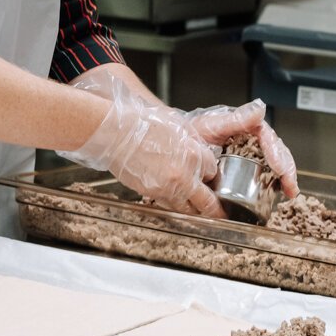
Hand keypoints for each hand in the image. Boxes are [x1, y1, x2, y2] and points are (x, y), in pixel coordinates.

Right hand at [60, 77, 220, 217]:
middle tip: (219, 213)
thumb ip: (193, 142)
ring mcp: (168, 187)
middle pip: (207, 201)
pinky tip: (171, 197)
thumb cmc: (142, 123)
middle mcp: (185, 175)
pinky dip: (172, 203)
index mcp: (194, 154)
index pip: (212, 171)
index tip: (208, 174)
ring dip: (192, 209)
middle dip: (215, 208)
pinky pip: (167, 204)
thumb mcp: (177, 125)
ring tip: (195, 210)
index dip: (210, 173)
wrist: (116, 132)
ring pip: (187, 208)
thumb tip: (200, 151)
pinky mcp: (151, 193)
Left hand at [185, 100, 299, 198]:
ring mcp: (249, 154)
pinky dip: (273, 184)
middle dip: (287, 169)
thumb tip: (260, 107)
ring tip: (289, 191)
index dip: (277, 154)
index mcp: (247, 126)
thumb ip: (236, 118)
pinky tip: (279, 193)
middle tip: (290, 185)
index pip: (269, 138)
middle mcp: (251, 140)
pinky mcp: (244, 168)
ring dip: (284, 178)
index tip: (280, 169)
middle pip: (277, 152)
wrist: (178, 147)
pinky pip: (263, 174)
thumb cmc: (193, 131)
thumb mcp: (213, 124)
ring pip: (273, 164)